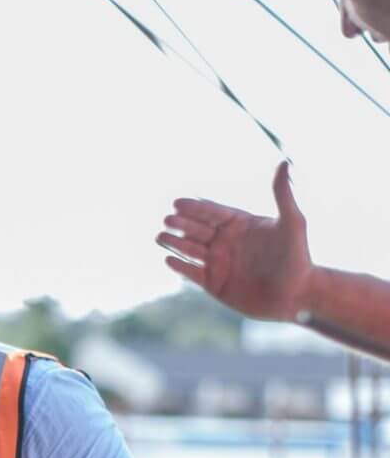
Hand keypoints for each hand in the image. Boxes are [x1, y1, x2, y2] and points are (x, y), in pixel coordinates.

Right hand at [157, 161, 314, 322]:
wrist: (296, 296)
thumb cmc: (297, 257)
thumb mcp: (292, 223)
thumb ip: (283, 194)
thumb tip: (284, 162)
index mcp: (240, 225)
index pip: (212, 212)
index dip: (195, 207)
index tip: (177, 202)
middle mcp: (226, 242)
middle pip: (197, 229)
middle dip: (180, 224)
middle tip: (167, 220)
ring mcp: (218, 263)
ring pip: (190, 249)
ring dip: (174, 242)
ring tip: (160, 237)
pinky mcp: (213, 284)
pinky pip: (191, 273)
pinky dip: (180, 266)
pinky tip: (169, 259)